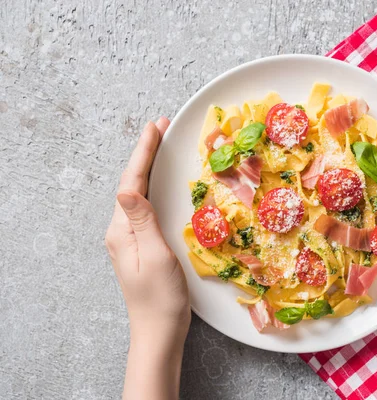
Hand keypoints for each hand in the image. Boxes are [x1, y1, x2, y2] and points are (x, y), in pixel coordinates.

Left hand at [105, 117, 189, 399]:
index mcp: (122, 231)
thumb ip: (142, 221)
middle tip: (161, 128)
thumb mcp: (155, 257)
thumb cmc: (162, 298)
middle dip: (145, 154)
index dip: (144, 154)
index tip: (155, 128)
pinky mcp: (140, 245)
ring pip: (138, 194)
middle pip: (132, 184)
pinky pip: (145, 207)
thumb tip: (127, 189)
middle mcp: (121, 230)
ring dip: (148, 168)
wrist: (159, 330)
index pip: (131, 183)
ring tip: (161, 145)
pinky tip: (161, 181)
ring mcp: (129, 238)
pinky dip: (153, 187)